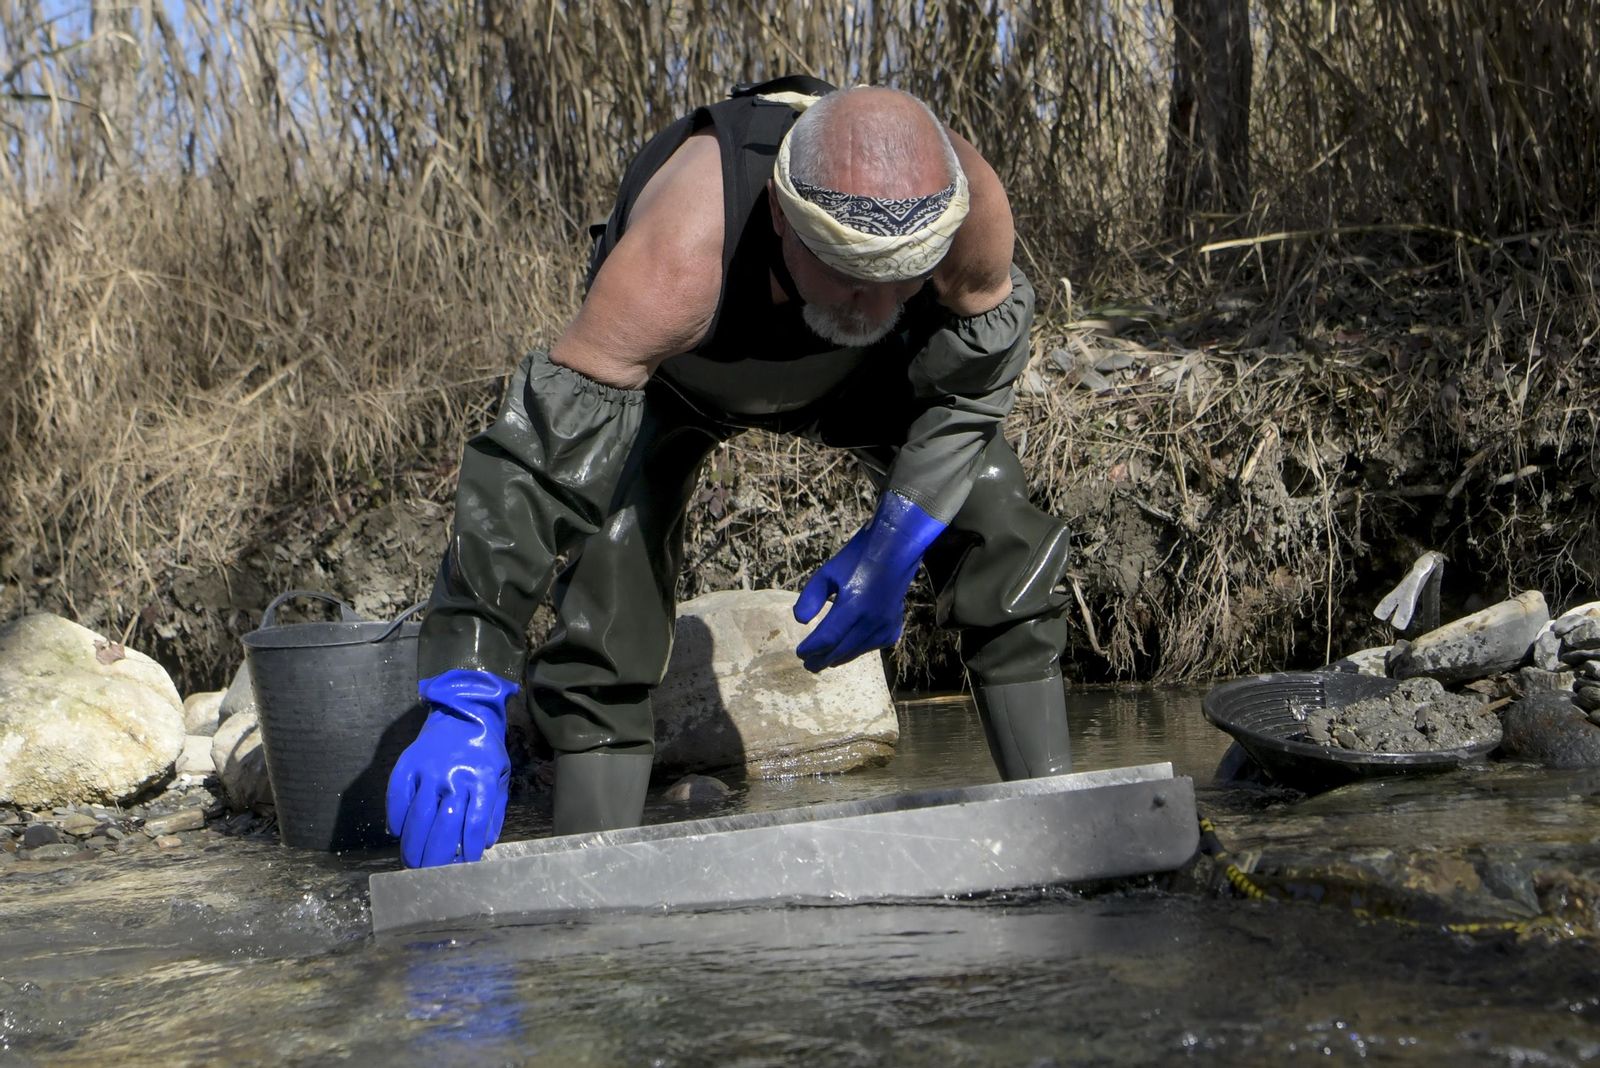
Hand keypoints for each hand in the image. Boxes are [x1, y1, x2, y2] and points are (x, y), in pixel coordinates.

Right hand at [386, 669, 517, 867]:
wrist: (462, 714)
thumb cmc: (483, 751)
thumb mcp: (498, 776)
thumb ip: (493, 809)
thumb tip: (483, 842)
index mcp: (480, 781)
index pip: (473, 824)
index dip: (467, 850)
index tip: (462, 866)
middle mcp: (454, 777)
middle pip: (443, 826)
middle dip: (436, 856)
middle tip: (430, 873)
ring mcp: (428, 771)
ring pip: (417, 817)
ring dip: (412, 845)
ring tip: (411, 863)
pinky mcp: (407, 765)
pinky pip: (397, 797)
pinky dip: (395, 818)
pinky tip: (396, 833)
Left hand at [794, 492, 946, 671]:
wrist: (895, 553)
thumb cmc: (857, 560)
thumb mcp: (827, 573)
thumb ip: (811, 597)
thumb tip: (800, 621)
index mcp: (853, 606)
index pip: (827, 639)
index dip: (811, 649)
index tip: (799, 653)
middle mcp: (871, 621)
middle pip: (840, 651)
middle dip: (821, 660)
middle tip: (808, 664)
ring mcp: (884, 627)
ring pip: (855, 652)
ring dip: (837, 657)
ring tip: (823, 659)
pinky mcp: (892, 629)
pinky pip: (869, 647)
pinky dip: (855, 650)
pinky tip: (846, 646)